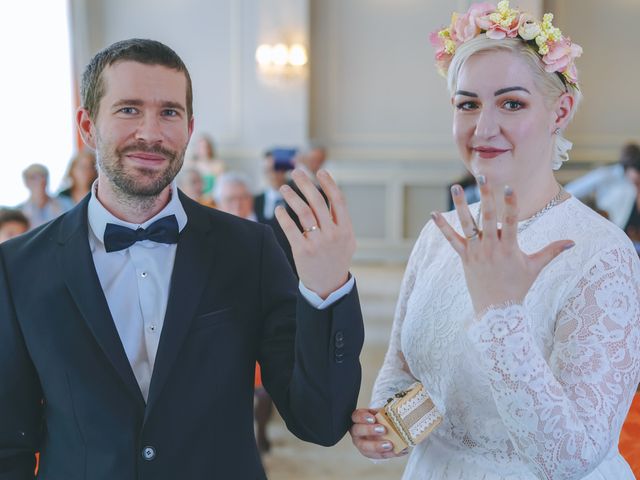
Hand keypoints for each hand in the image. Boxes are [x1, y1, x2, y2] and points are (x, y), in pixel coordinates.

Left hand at [275, 169, 355, 297]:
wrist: (329, 286)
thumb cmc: (336, 259)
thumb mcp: (347, 240)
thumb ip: (341, 220)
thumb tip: (331, 195)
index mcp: (345, 229)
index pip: (338, 200)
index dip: (329, 183)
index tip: (320, 171)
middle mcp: (333, 234)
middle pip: (318, 202)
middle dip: (306, 183)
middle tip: (297, 172)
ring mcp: (318, 243)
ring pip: (304, 212)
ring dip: (292, 196)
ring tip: (283, 188)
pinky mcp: (302, 251)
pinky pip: (291, 228)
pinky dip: (283, 216)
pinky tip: (279, 208)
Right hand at [349, 408, 408, 458]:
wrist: (379, 430)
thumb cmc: (379, 420)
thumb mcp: (380, 413)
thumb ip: (384, 413)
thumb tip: (394, 414)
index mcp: (358, 419)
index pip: (356, 416)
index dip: (363, 417)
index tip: (373, 418)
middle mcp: (357, 431)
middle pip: (358, 431)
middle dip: (370, 430)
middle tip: (383, 430)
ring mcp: (361, 443)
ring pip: (365, 447)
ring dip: (377, 446)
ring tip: (390, 445)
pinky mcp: (369, 453)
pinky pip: (377, 455)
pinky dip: (389, 454)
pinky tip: (398, 451)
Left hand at [431, 177, 574, 313]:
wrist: (497, 310)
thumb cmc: (518, 287)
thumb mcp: (535, 267)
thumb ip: (552, 251)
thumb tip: (573, 242)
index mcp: (509, 248)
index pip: (510, 221)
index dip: (510, 204)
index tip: (509, 187)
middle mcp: (491, 248)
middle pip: (487, 218)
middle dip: (485, 196)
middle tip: (482, 177)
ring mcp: (476, 252)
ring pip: (467, 225)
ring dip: (460, 205)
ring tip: (454, 187)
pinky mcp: (464, 257)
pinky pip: (451, 240)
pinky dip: (442, 227)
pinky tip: (433, 214)